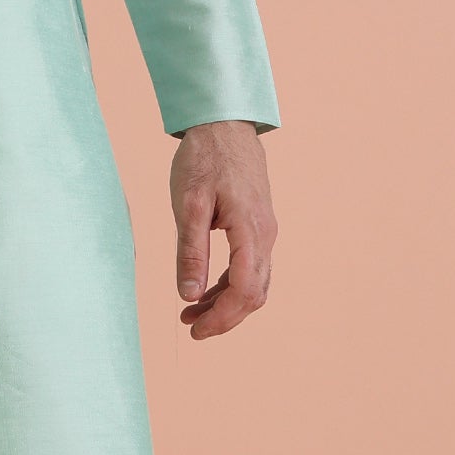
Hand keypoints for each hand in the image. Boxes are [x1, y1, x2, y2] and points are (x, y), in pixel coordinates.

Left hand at [169, 122, 275, 340]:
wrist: (224, 124)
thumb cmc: (205, 158)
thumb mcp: (189, 204)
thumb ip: (190, 251)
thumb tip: (189, 295)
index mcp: (251, 231)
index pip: (244, 291)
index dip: (221, 318)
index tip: (195, 330)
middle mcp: (265, 235)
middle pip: (254, 294)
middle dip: (224, 317)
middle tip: (191, 326)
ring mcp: (265, 231)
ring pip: (254, 282)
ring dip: (226, 303)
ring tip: (191, 311)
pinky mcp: (257, 226)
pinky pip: (250, 266)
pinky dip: (229, 284)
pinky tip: (205, 288)